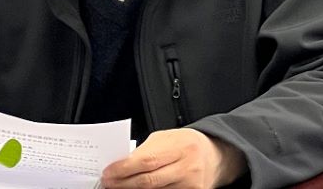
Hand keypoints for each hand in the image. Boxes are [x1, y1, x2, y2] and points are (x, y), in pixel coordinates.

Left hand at [101, 128, 246, 187]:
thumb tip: (122, 164)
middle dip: (124, 184)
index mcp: (181, 145)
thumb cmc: (187, 144)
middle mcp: (188, 166)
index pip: (147, 160)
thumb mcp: (167, 138)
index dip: (124, 169)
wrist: (215, 156)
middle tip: (108, 183)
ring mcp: (191, 184)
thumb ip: (146, 150)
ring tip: (120, 187)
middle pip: (149, 181)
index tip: (108, 172)